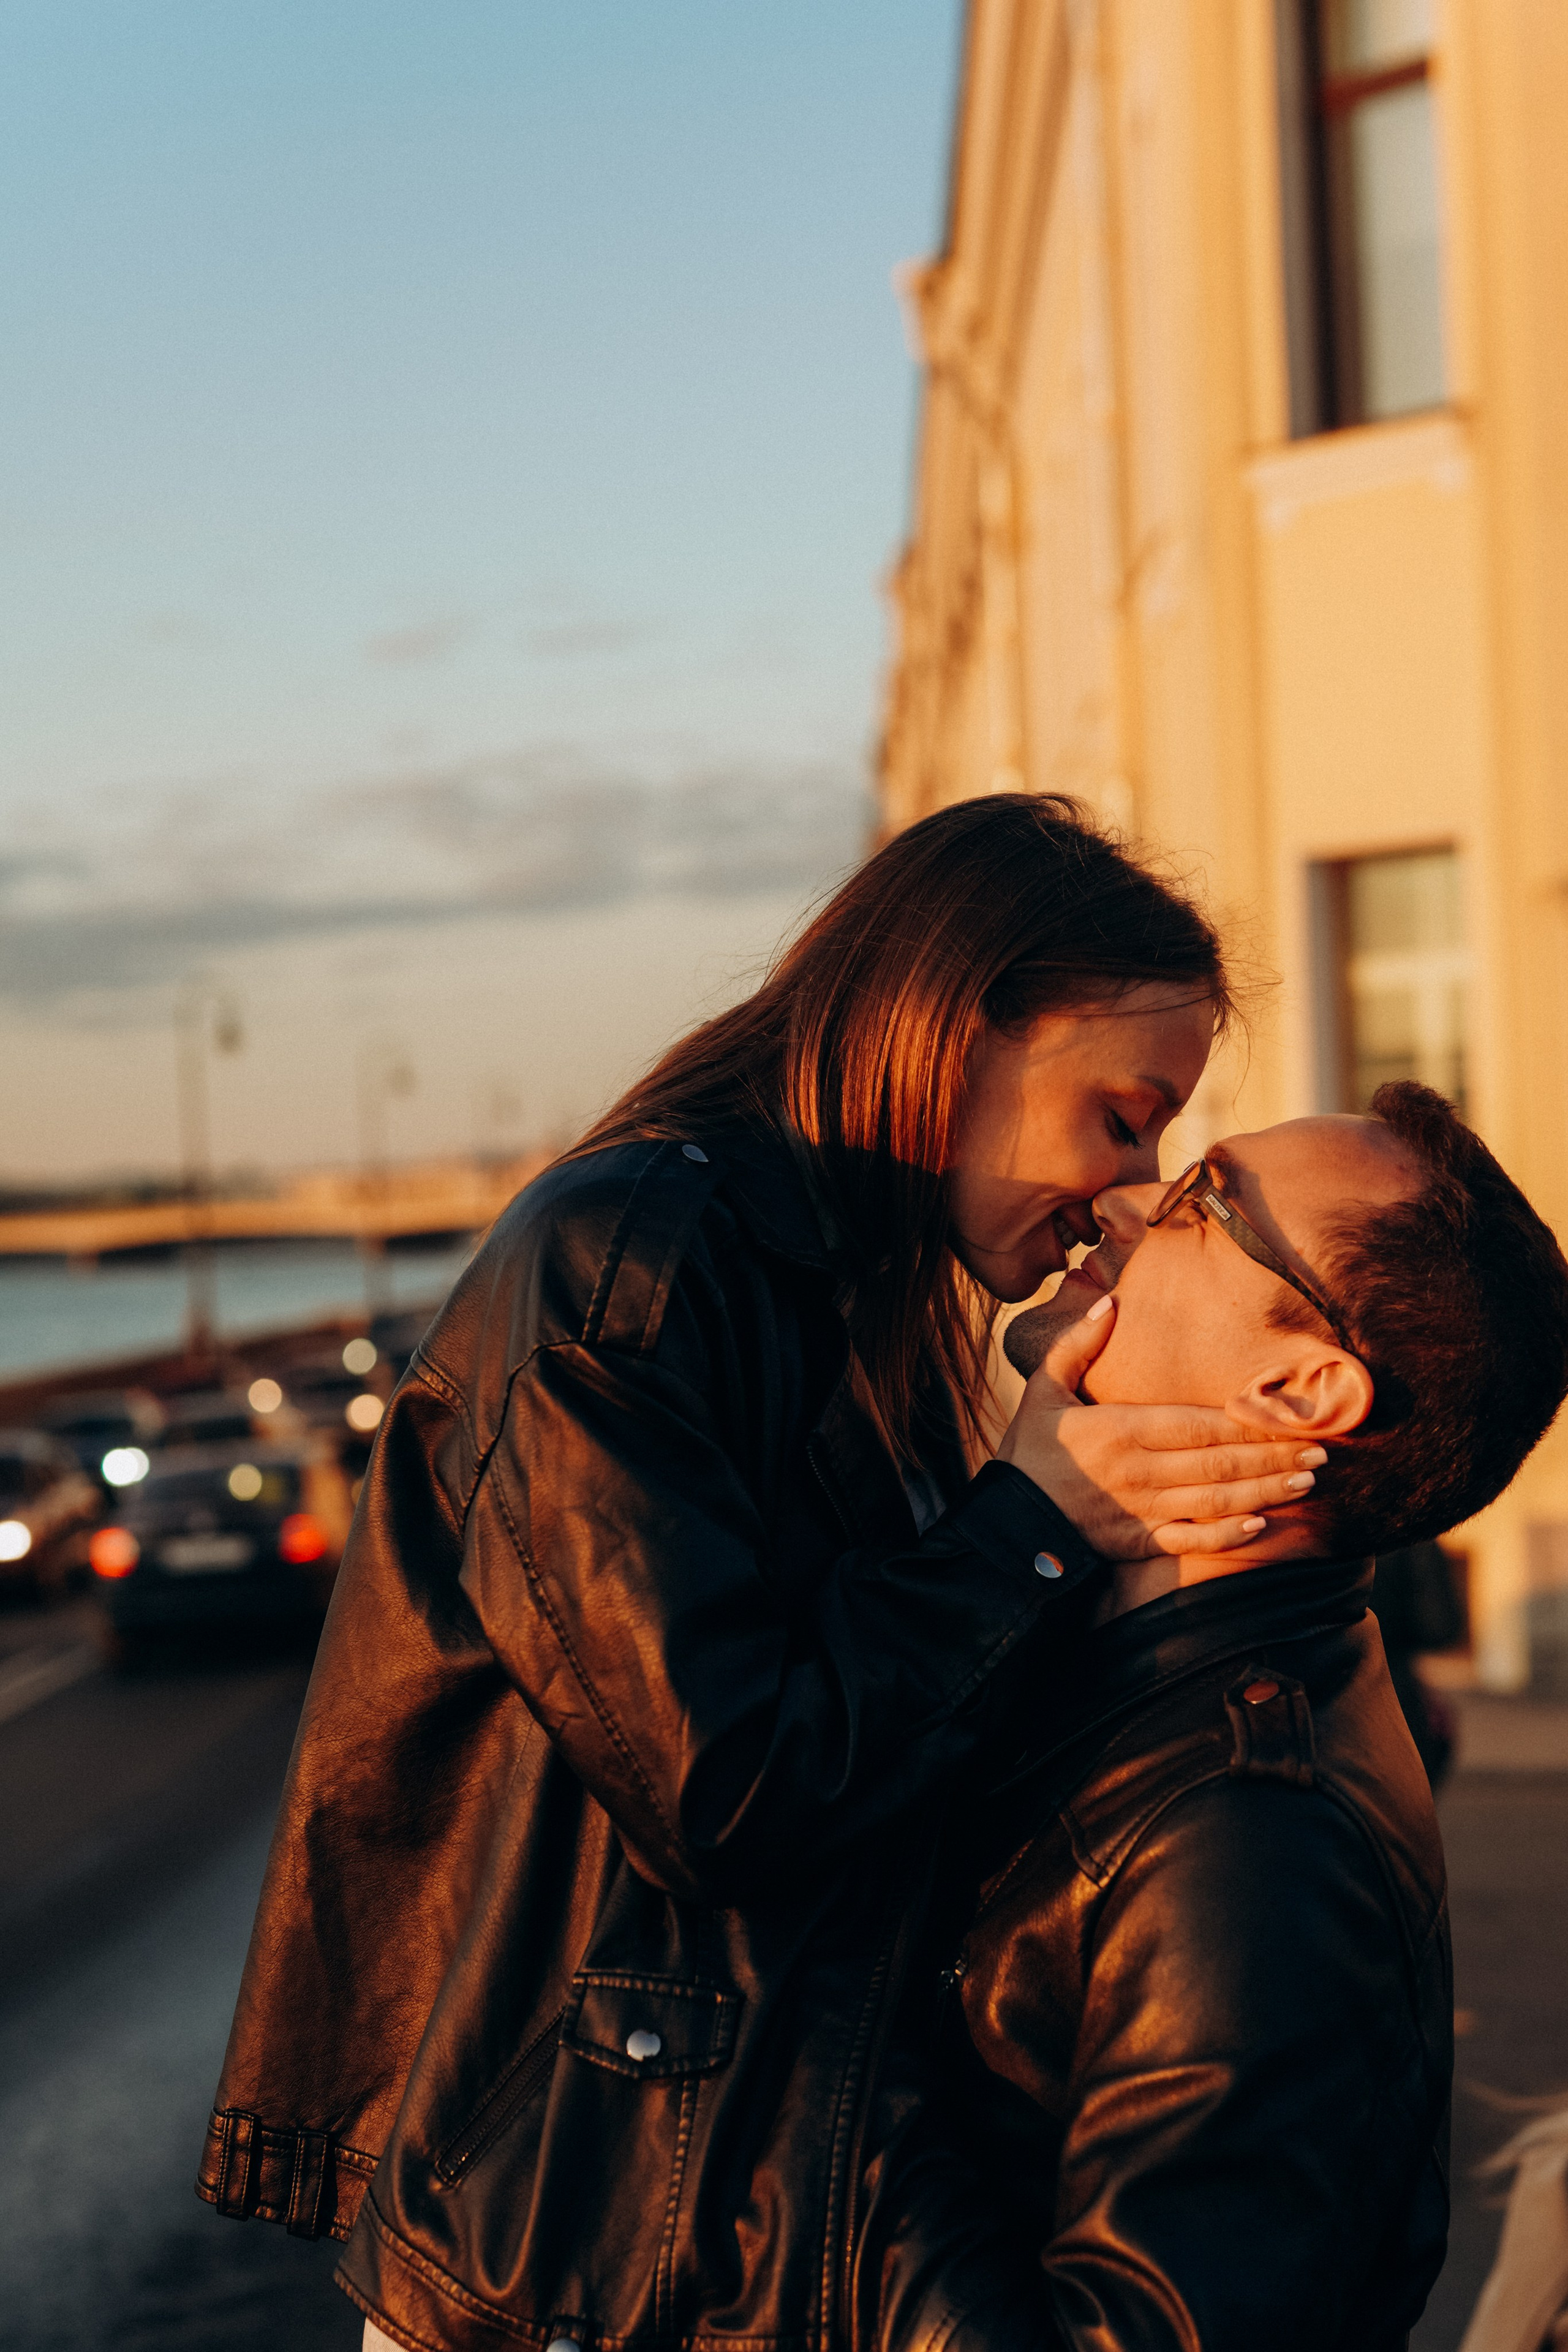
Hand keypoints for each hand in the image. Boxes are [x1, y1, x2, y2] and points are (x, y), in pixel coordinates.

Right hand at [995, 1296, 1325, 1560]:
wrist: (1005, 1524)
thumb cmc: (1028, 1452)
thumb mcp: (1042, 1390)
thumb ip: (1078, 1346)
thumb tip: (1110, 1303)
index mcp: (1120, 1429)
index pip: (1200, 1425)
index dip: (1250, 1425)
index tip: (1291, 1420)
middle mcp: (1139, 1471)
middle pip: (1219, 1464)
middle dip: (1273, 1458)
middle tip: (1321, 1453)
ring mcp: (1141, 1511)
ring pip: (1215, 1501)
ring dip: (1265, 1492)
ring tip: (1306, 1482)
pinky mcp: (1138, 1542)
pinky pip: (1190, 1540)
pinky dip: (1226, 1536)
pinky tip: (1260, 1525)